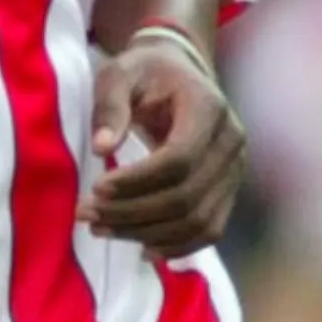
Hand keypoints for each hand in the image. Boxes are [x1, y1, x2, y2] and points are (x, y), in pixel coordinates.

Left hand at [76, 42, 244, 257]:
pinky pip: (209, 230)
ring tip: (101, 230)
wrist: (179, 72)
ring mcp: (235, 169)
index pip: (179, 159)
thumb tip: (103, 147)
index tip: (96, 188)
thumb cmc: (144, 73)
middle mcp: (231, 141)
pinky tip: (140, 248)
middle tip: (87, 215)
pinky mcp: (229, 190)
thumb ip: (110, 106)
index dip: (137, 181)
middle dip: (133, 212)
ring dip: (147, 233)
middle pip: (187, 196)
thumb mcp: (119, 74)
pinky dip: (176, 246)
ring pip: (198, 220)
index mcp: (208, 107)